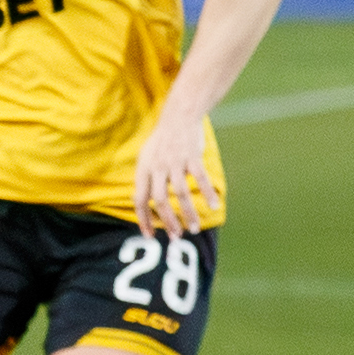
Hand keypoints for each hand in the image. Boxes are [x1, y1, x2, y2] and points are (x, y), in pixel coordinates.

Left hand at [131, 110, 210, 236]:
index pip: (140, 200)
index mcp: (143, 170)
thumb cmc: (162, 141)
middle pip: (159, 200)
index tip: (150, 236)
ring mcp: (174, 162)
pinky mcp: (192, 157)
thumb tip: (138, 202)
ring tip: (193, 228)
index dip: (143, 220)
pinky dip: (207, 193)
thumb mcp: (145, 158)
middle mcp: (157, 168)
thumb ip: (144, 180)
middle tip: (176, 237)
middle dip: (167, 222)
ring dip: (188, 213)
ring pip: (180, 193)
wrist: (178, 117)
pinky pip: (200, 179)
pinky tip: (214, 206)